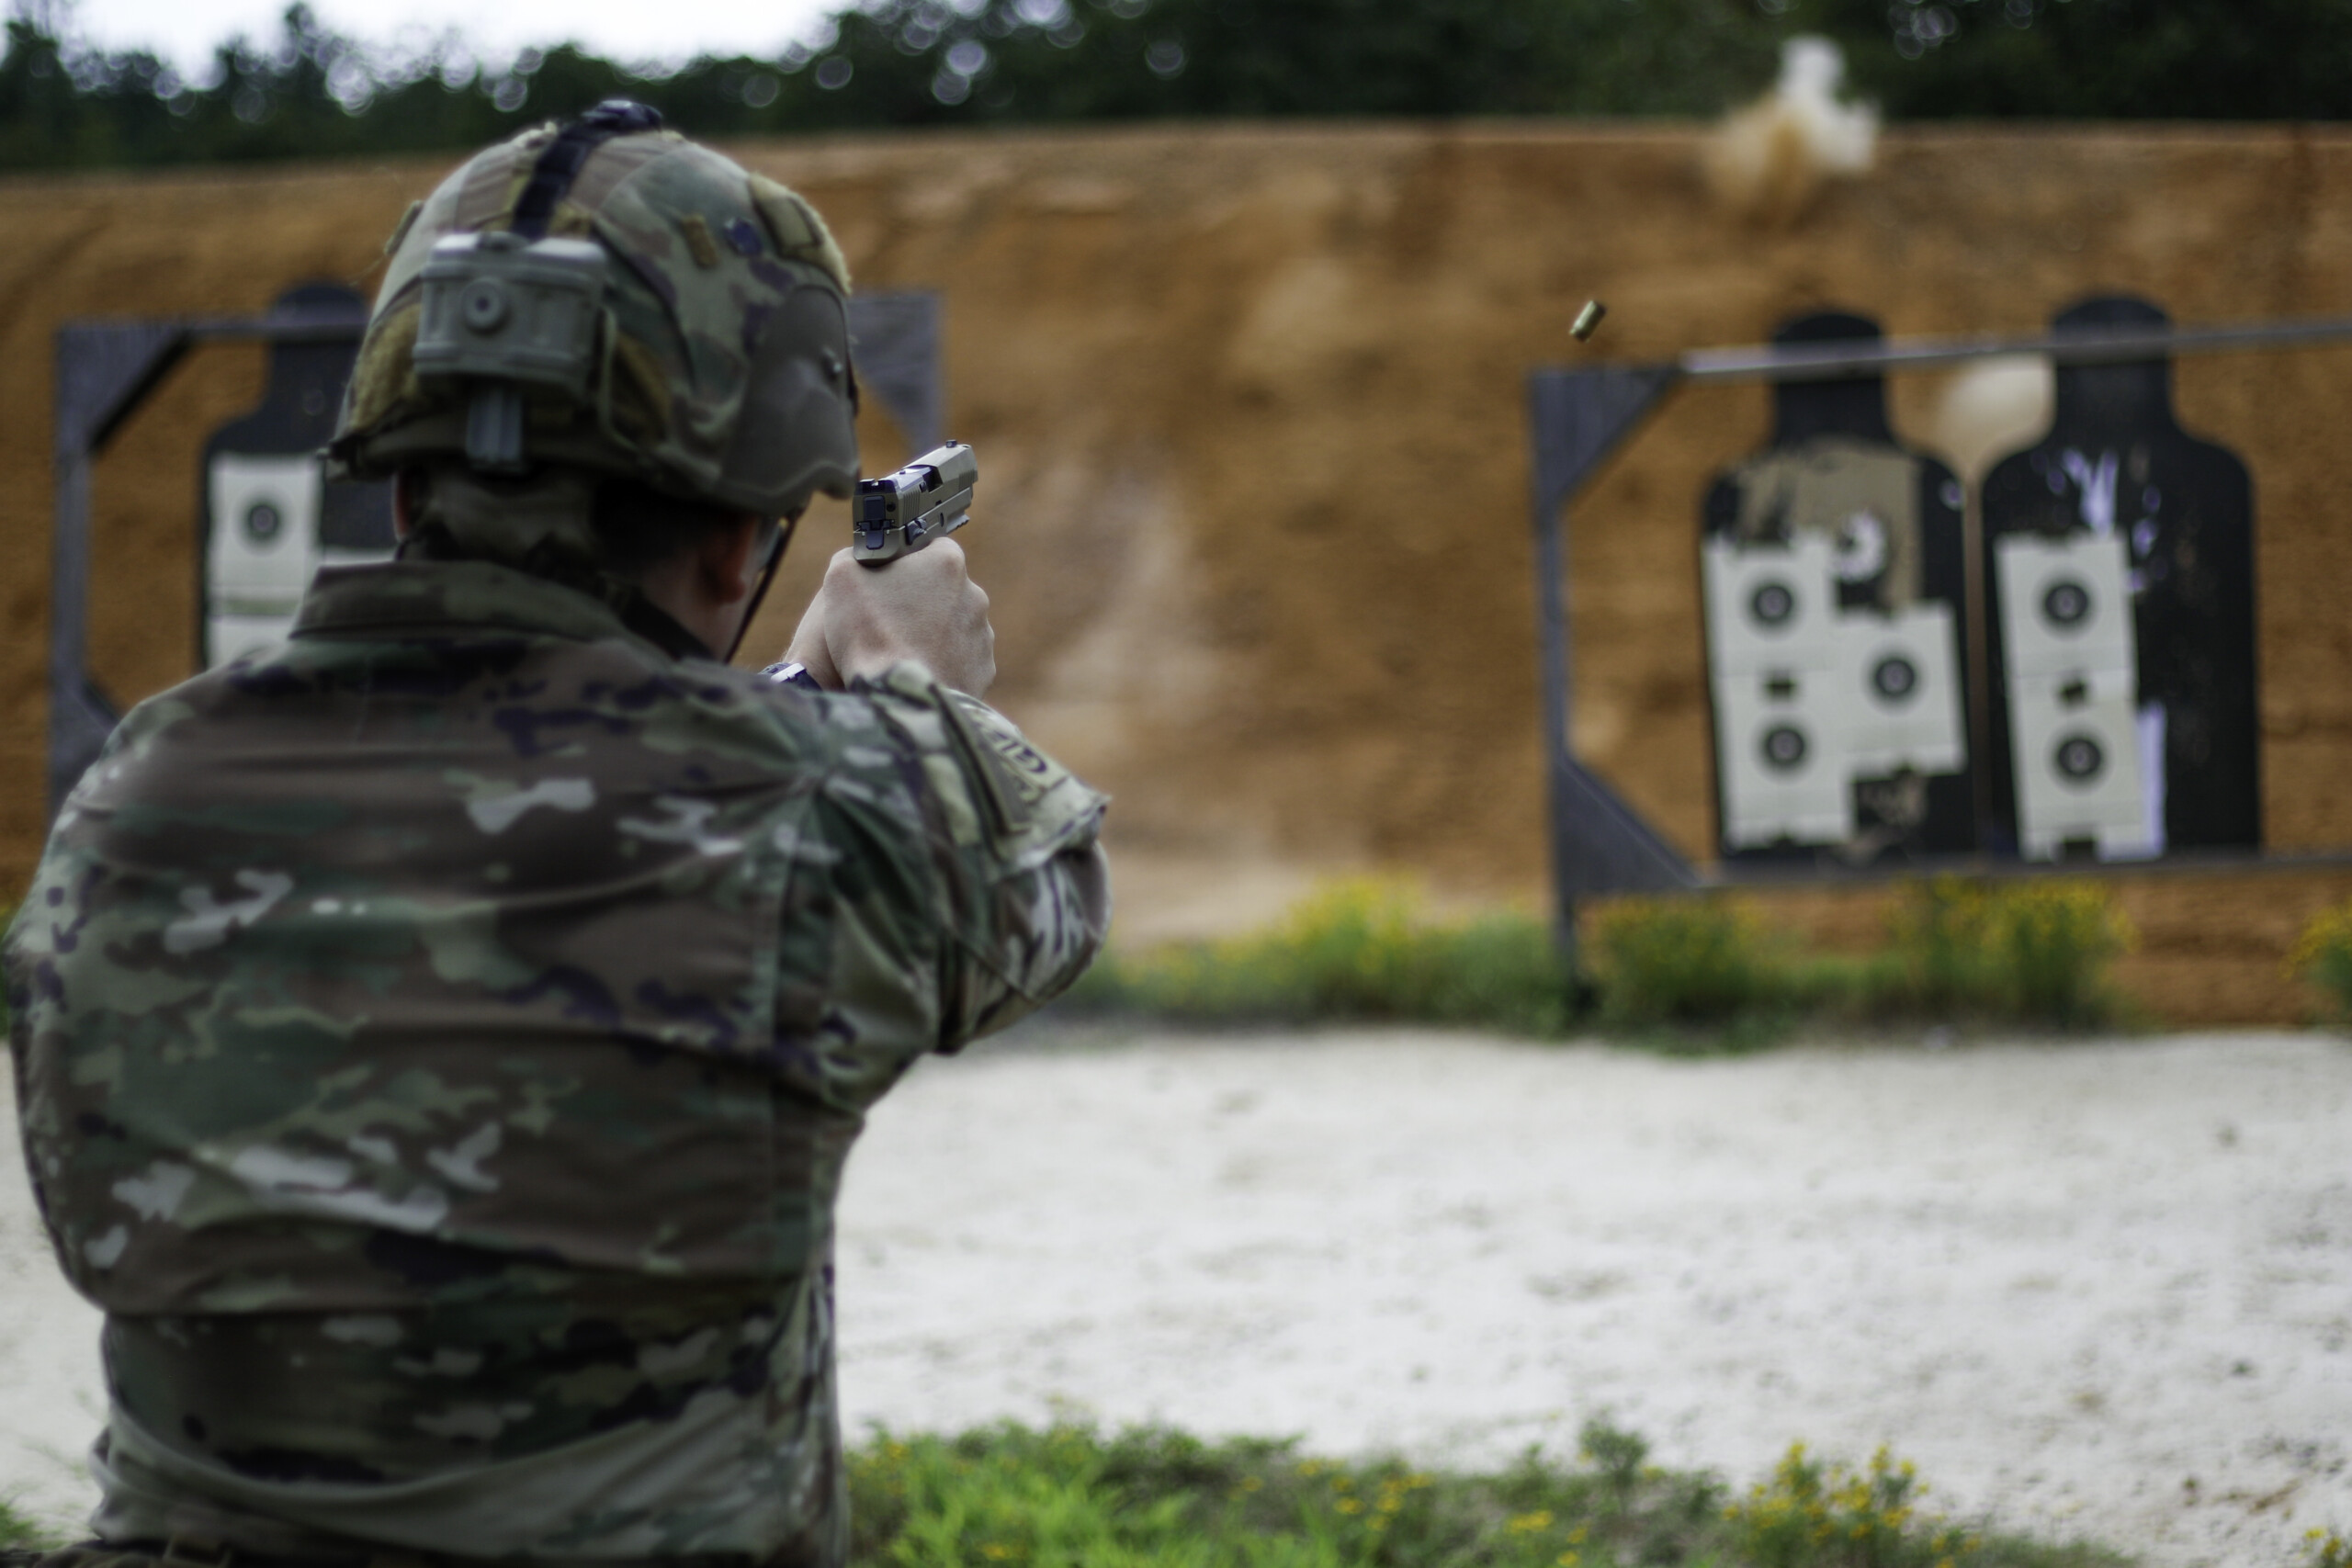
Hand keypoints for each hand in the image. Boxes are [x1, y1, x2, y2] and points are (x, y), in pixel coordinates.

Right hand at [784, 540, 996, 695]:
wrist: (900, 697)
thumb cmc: (869, 633)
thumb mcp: (842, 577)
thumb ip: (855, 557)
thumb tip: (861, 560)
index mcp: (947, 562)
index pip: (929, 546)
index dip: (905, 561)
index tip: (885, 577)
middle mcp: (975, 595)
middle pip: (943, 589)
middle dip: (919, 599)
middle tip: (888, 618)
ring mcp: (982, 635)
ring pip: (953, 626)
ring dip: (932, 633)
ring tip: (901, 651)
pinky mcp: (983, 671)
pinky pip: (960, 661)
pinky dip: (941, 664)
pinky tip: (918, 672)